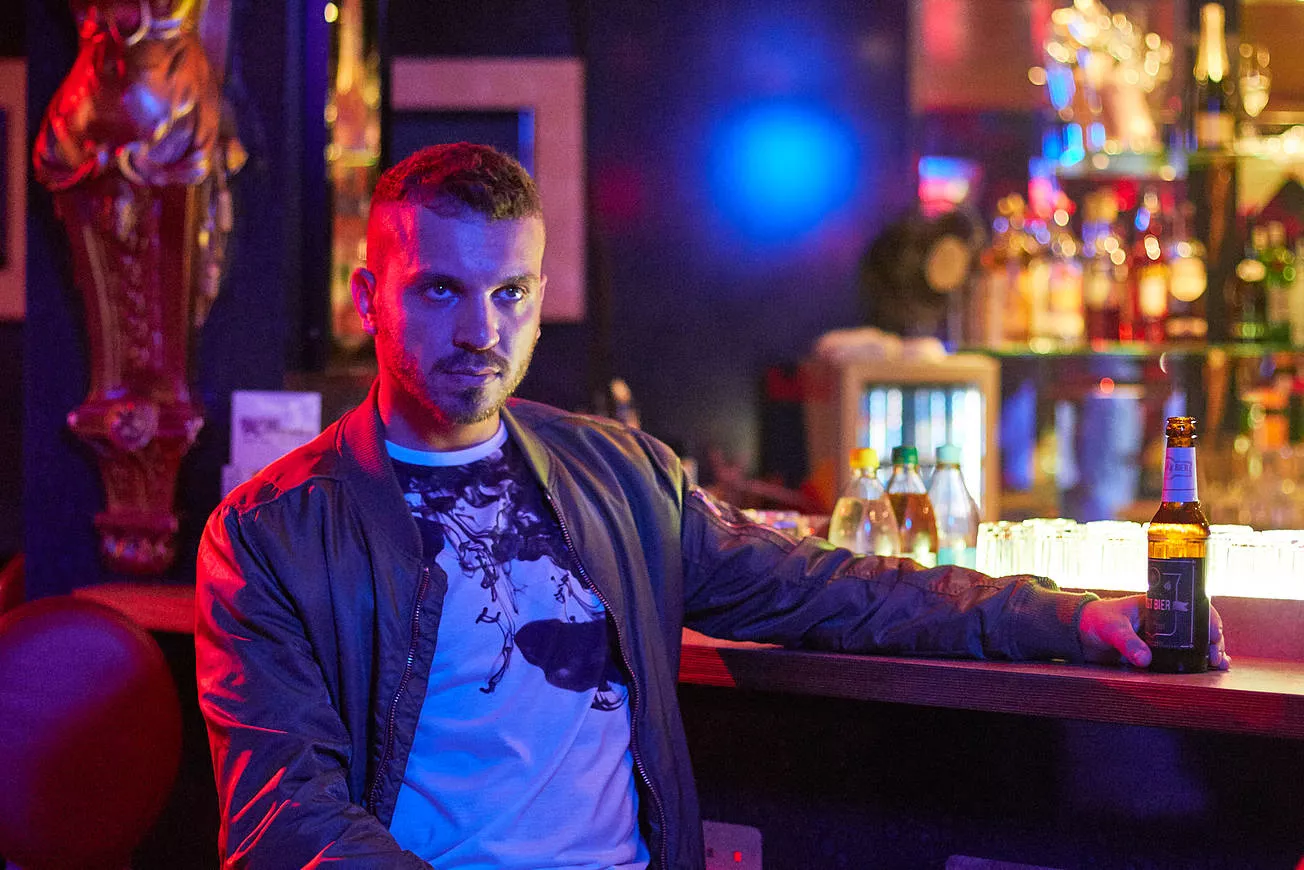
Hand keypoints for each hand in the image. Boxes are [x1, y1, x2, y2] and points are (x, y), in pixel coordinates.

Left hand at [1077, 595, 1229, 670]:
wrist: (1081, 634)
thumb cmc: (1096, 620)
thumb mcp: (1111, 628)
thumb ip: (1126, 642)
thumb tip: (1145, 660)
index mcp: (1157, 604)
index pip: (1190, 606)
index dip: (1207, 618)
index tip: (1214, 633)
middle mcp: (1166, 620)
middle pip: (1198, 627)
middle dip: (1213, 640)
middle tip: (1215, 655)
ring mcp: (1164, 638)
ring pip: (1195, 643)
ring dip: (1210, 652)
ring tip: (1219, 664)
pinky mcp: (1159, 654)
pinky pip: (1183, 658)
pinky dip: (1198, 663)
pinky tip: (1210, 671)